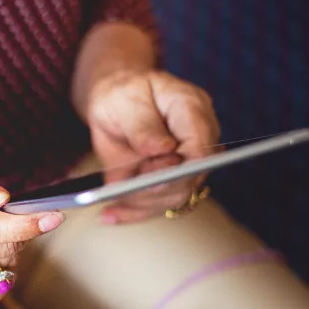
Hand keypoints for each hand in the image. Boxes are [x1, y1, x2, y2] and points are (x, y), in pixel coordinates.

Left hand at [84, 69, 220, 223]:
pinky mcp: (171, 180)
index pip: (200, 145)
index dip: (179, 168)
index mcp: (191, 108)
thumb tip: (162, 150)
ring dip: (140, 206)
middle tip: (118, 195)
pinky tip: (110, 215)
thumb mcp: (124, 100)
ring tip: (108, 209)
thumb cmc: (122, 93)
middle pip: (189, 178)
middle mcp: (198, 138)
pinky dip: (132, 212)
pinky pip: (157, 203)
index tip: (150, 178)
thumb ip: (142, 125)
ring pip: (174, 196)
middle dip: (154, 192)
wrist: (117, 99)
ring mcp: (187, 161)